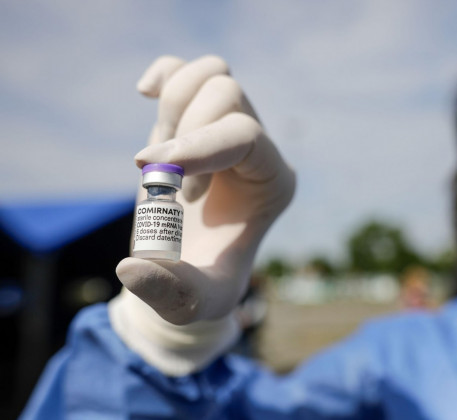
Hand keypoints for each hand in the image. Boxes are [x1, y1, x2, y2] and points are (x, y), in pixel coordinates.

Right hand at [116, 55, 294, 324]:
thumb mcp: (192, 303)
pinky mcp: (196, 121)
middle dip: (184, 134)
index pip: (246, 136)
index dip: (200, 145)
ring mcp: (228, 128)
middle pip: (228, 96)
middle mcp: (258, 149)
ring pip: (212, 75)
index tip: (157, 172)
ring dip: (172, 108)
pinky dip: (166, 75)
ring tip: (158, 158)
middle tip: (166, 188)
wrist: (185, 270)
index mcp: (273, 183)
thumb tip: (132, 268)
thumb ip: (170, 292)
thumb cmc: (199, 286)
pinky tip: (146, 93)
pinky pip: (188, 72)